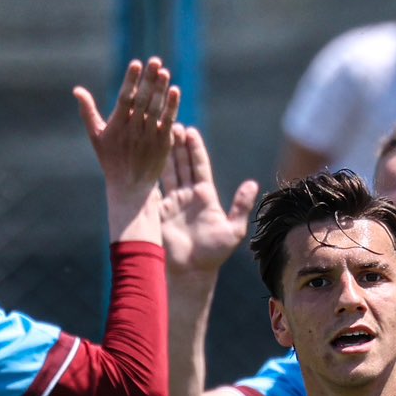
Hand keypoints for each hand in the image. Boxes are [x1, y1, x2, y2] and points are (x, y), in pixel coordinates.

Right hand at [73, 58, 179, 203]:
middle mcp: (133, 130)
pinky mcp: (162, 144)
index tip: (136, 63)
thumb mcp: (96, 136)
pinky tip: (175, 91)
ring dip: (161, 90)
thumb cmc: (111, 160)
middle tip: (156, 61)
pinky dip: (172, 107)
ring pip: (156, 109)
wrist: (130, 188)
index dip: (131, 80)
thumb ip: (88, 112)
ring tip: (165, 72)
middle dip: (149, 80)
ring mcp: (149, 137)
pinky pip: (168, 122)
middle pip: (143, 101)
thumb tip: (77, 90)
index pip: (125, 99)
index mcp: (117, 126)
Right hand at [159, 124, 258, 276]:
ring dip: (162, 153)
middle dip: (176, 144)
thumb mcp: (233, 230)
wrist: (191, 272)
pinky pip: (152, 188)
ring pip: (165, 171)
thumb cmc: (214, 253)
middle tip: (171, 123)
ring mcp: (171, 201)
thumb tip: (253, 183)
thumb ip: (241, 206)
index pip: (199, 165)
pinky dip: (148, 172)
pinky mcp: (157, 211)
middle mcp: (187, 195)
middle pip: (181, 163)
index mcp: (205, 195)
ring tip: (156, 134)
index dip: (195, 148)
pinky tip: (143, 158)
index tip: (191, 131)